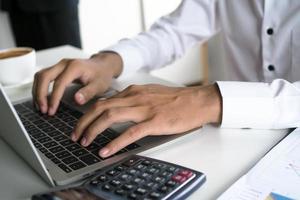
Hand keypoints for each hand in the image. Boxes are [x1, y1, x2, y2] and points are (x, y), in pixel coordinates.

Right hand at [32, 52, 122, 114]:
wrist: (103, 66)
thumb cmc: (101, 75)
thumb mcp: (99, 85)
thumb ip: (88, 92)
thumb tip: (77, 100)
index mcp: (75, 67)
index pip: (59, 83)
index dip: (53, 98)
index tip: (51, 111)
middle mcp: (64, 64)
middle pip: (44, 76)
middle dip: (40, 94)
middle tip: (42, 110)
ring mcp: (59, 65)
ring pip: (40, 76)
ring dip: (37, 92)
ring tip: (40, 107)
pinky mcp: (57, 69)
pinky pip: (43, 77)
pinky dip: (39, 88)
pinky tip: (41, 100)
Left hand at [72, 84, 221, 157]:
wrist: (197, 100)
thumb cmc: (176, 99)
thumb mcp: (150, 93)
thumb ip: (133, 99)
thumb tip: (118, 108)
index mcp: (133, 91)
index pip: (103, 101)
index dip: (88, 114)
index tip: (81, 124)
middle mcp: (135, 97)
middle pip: (100, 107)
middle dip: (83, 122)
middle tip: (75, 135)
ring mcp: (144, 109)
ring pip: (110, 117)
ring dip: (93, 130)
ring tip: (85, 142)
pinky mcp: (154, 122)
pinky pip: (129, 133)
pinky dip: (114, 142)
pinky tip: (105, 150)